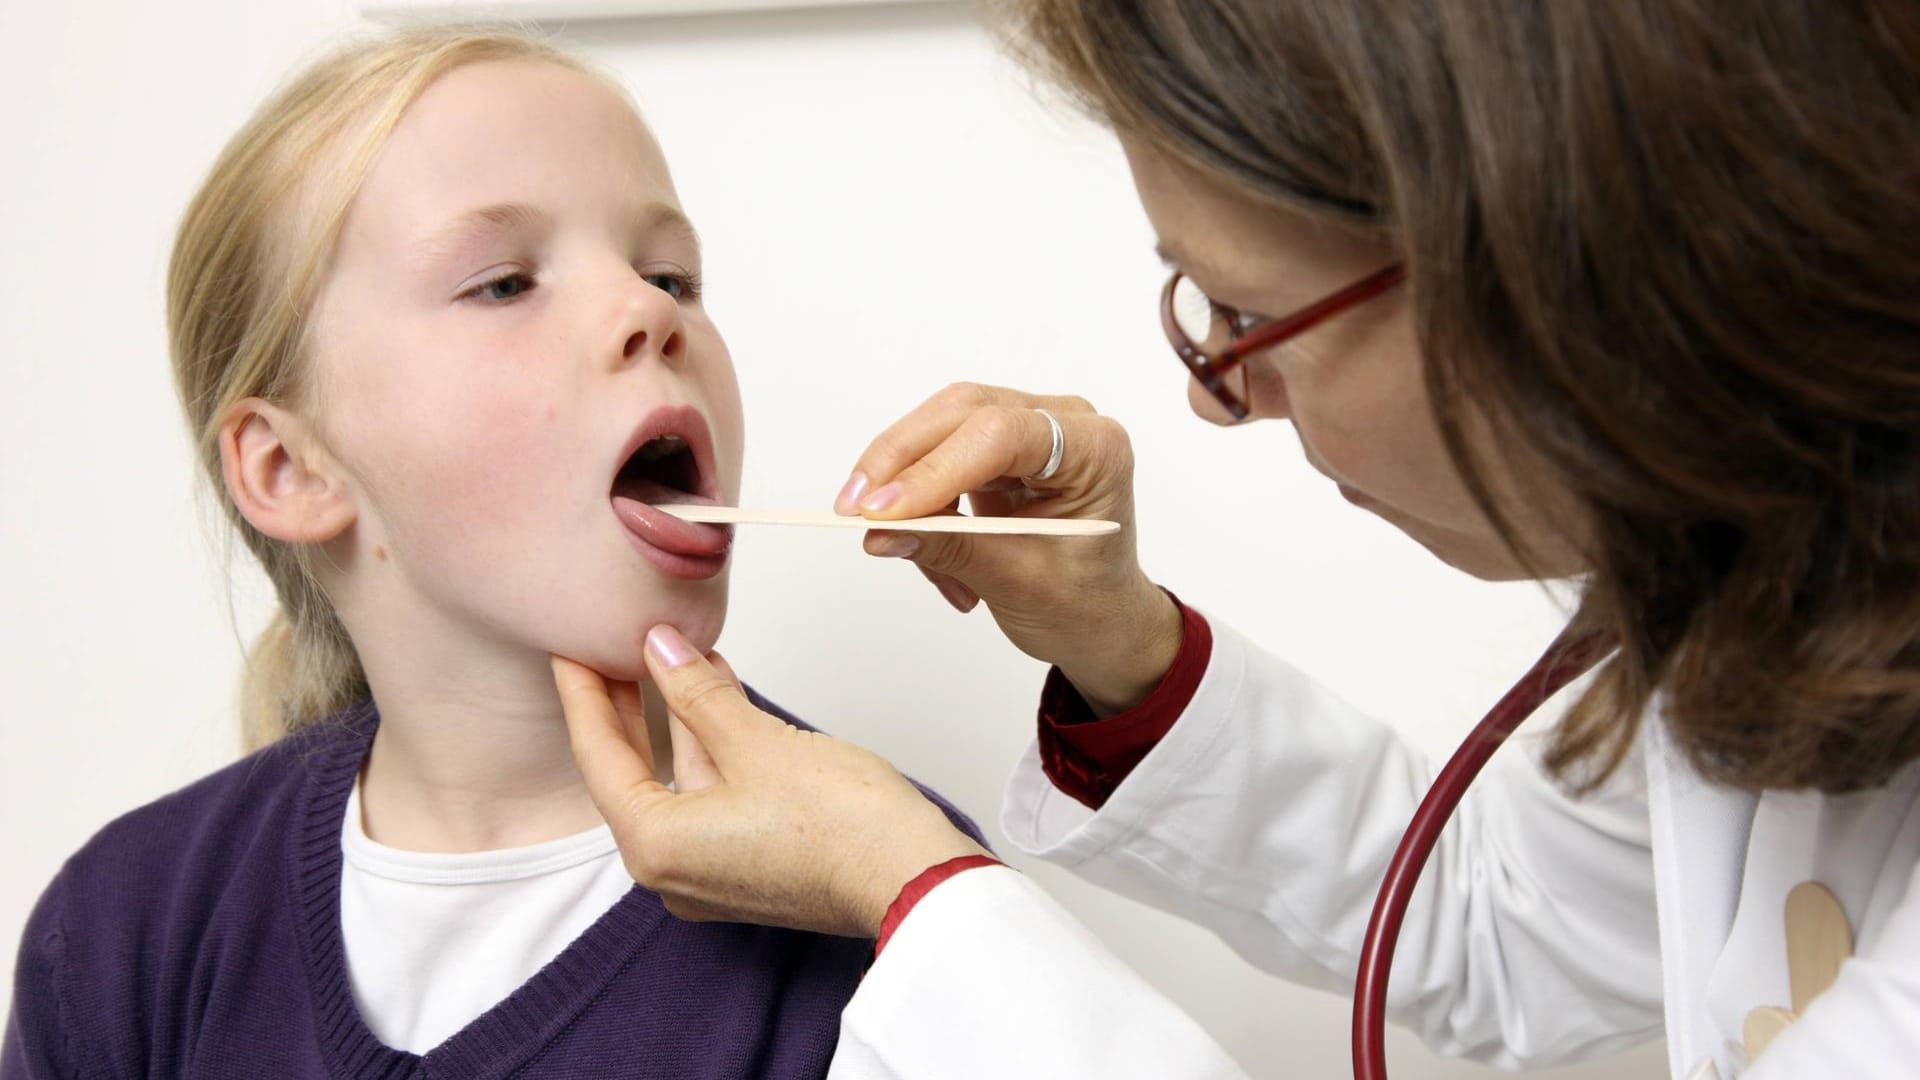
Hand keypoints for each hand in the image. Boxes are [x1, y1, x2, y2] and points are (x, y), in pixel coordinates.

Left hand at [552, 627, 986, 938]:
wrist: (913, 877)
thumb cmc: (843, 826)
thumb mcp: (755, 741)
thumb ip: (697, 692)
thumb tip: (660, 650)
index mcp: (655, 846)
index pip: (599, 755)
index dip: (584, 692)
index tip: (569, 648)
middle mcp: (672, 872)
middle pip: (630, 772)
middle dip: (624, 705)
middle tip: (606, 646)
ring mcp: (711, 873)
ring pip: (676, 780)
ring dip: (675, 719)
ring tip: (671, 655)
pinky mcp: (748, 865)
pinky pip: (709, 795)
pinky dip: (708, 746)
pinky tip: (718, 698)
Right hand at [836, 382, 1180, 715]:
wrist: (1101, 621)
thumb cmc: (1085, 603)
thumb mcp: (1019, 584)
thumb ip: (951, 551)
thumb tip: (880, 533)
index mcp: (1095, 450)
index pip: (1000, 435)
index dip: (934, 470)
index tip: (879, 512)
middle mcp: (1065, 422)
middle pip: (962, 414)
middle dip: (900, 464)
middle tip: (853, 513)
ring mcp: (1030, 429)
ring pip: (940, 430)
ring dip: (907, 492)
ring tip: (913, 556)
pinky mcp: (998, 448)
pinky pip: (936, 458)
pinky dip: (920, 505)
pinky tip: (933, 552)